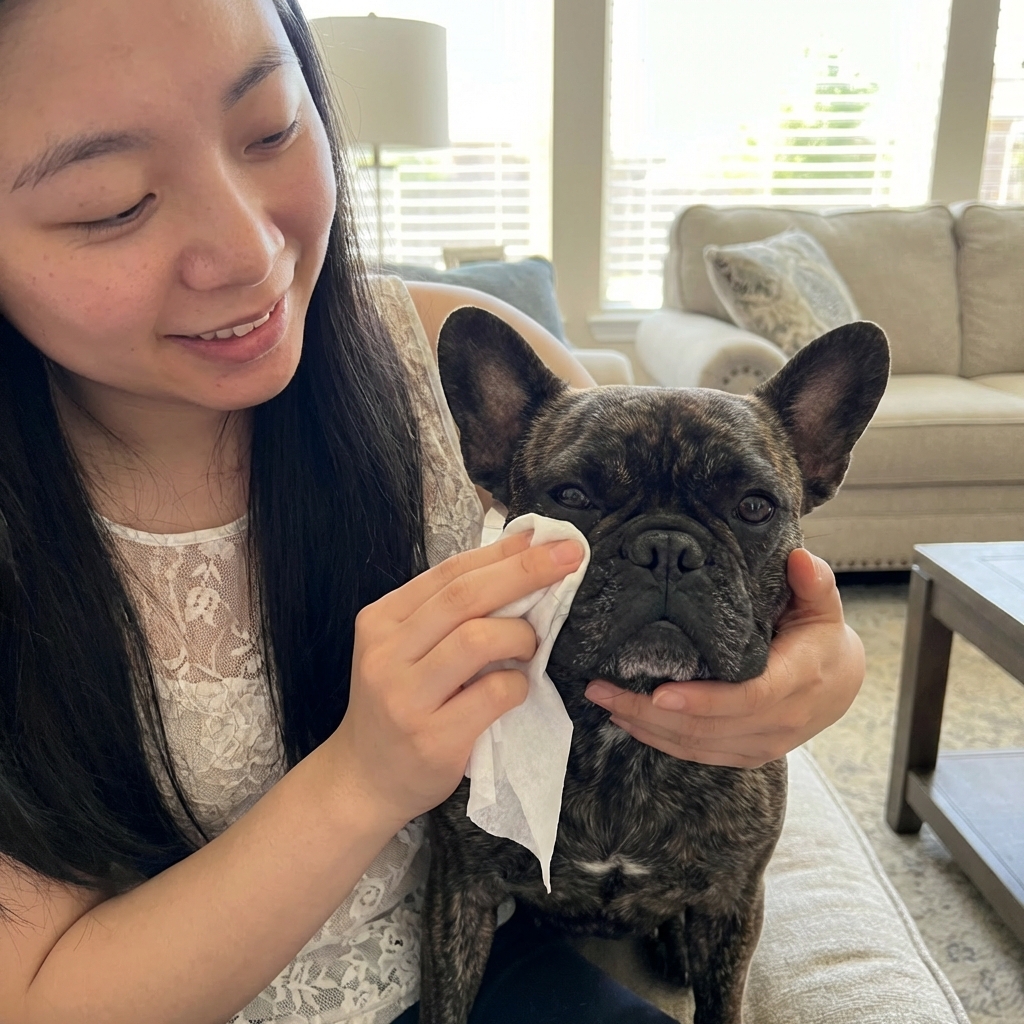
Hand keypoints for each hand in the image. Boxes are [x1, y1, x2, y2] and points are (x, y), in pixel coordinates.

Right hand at [330, 531, 583, 824]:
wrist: (363, 779)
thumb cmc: (399, 705)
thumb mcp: (408, 650)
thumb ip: (451, 613)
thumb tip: (520, 558)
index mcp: (381, 620)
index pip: (448, 573)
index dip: (502, 553)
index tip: (547, 539)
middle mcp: (385, 652)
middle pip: (465, 597)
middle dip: (524, 572)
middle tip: (569, 559)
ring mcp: (405, 697)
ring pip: (478, 639)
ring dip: (520, 635)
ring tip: (530, 646)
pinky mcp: (432, 737)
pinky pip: (494, 692)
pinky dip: (519, 684)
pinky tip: (517, 687)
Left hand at [583, 548, 863, 767]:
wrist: (840, 682)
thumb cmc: (821, 635)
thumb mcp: (823, 604)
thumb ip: (813, 582)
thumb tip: (800, 560)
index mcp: (798, 680)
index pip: (748, 698)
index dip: (703, 700)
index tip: (659, 694)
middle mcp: (780, 720)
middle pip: (709, 726)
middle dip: (650, 712)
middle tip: (602, 690)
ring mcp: (763, 743)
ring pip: (697, 744)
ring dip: (646, 727)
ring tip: (604, 702)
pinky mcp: (746, 754)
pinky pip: (699, 753)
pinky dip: (660, 740)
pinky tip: (628, 721)